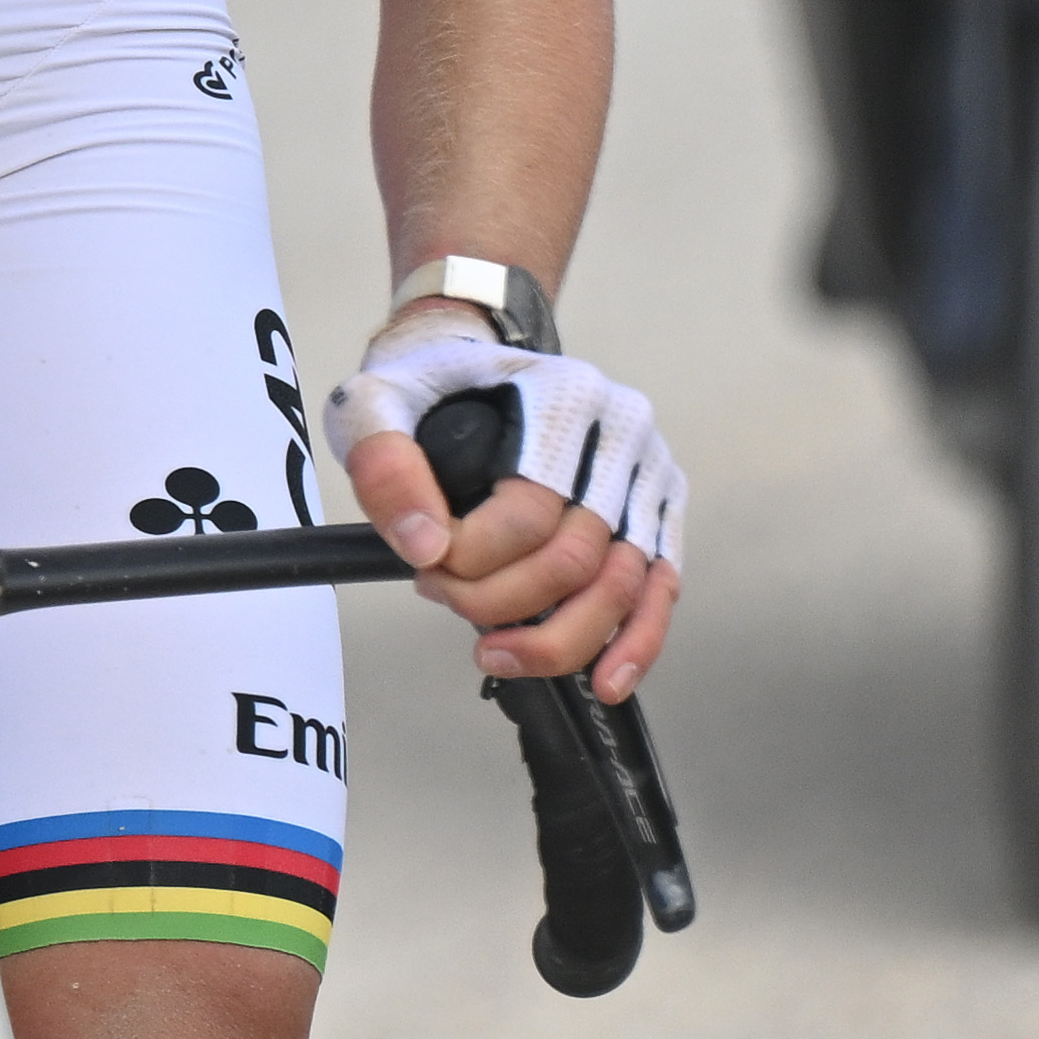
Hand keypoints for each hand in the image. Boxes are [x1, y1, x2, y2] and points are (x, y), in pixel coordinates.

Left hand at [328, 320, 683, 704]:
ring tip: (495, 651)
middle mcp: (621, 430)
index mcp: (563, 394)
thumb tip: (424, 546)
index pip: (528, 511)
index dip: (470, 559)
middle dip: (501, 601)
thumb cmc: (431, 382)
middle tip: (443, 596)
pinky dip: (635, 642)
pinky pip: (659, 590)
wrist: (472, 358)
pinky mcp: (660, 509)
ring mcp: (649, 471)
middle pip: (576, 557)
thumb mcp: (378, 401)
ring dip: (558, 640)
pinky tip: (605, 680)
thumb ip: (386, 466)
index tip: (422, 565)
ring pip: (623, 585)